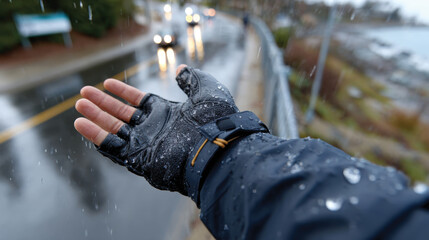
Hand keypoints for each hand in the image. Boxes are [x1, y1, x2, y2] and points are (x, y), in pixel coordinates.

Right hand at [74, 65, 238, 193]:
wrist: (218, 147)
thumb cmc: (215, 119)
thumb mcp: (206, 90)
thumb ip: (191, 78)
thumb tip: (180, 68)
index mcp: (168, 114)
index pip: (140, 101)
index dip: (123, 92)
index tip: (107, 82)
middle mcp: (154, 129)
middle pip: (122, 114)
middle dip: (103, 104)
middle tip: (83, 93)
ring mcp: (146, 144)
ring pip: (114, 130)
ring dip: (96, 118)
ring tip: (79, 106)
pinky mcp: (139, 159)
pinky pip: (113, 148)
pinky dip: (97, 136)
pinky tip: (82, 124)